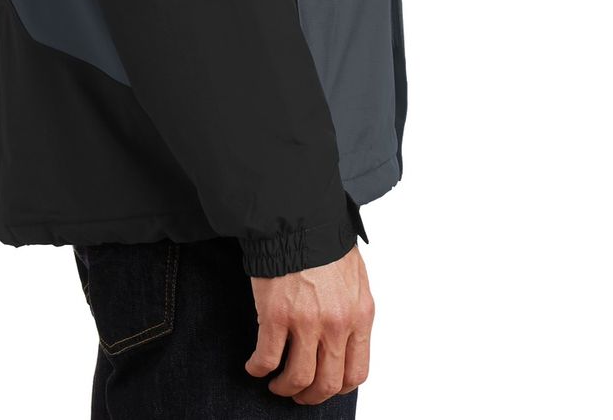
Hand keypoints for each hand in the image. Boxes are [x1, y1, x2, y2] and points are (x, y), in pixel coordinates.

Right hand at [244, 244, 373, 403]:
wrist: (297, 217)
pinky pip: (266, 358)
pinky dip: (257, 368)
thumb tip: (343, 339)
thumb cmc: (324, 242)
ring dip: (284, 387)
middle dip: (311, 396)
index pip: (356, 372)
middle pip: (327, 383)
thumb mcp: (354, 278)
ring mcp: (305, 322)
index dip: (338, 387)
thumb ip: (351, 311)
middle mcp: (336, 324)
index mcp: (359, 315)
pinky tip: (253, 366)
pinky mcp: (275, 315)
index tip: (325, 386)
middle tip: (298, 393)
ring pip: (297, 378)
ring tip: (275, 383)